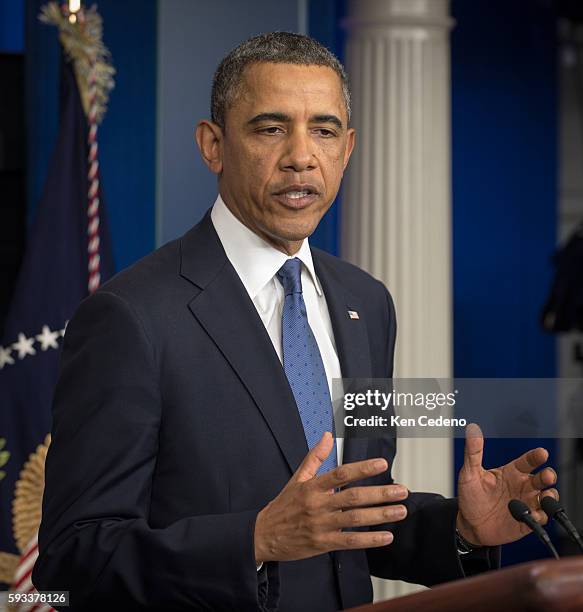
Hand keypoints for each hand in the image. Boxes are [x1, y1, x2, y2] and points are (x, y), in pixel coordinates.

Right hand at [254, 432, 408, 562]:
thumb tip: (327, 435)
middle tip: (401, 491)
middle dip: (380, 494)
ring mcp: (321, 525)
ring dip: (380, 515)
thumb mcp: (297, 478)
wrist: (264, 535)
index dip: (362, 468)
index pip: (341, 474)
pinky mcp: (323, 544)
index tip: (382, 464)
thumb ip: (315, 456)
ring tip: (400, 510)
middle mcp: (318, 505)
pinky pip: (350, 542)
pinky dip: (369, 540)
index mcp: (312, 486)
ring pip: (355, 519)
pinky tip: (386, 536)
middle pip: (353, 497)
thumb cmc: (284, 505)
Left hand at [457, 423, 557, 546]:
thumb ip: (473, 452)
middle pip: (542, 478)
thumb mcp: (469, 473)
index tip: (542, 453)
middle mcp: (522, 486)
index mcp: (511, 472)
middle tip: (547, 476)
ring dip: (550, 496)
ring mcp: (526, 503)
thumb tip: (473, 430)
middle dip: (548, 476)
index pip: (527, 461)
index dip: (536, 456)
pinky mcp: (527, 521)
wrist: (469, 524)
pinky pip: (541, 518)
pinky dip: (540, 516)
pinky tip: (532, 515)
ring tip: (545, 496)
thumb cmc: (470, 496)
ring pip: (547, 498)